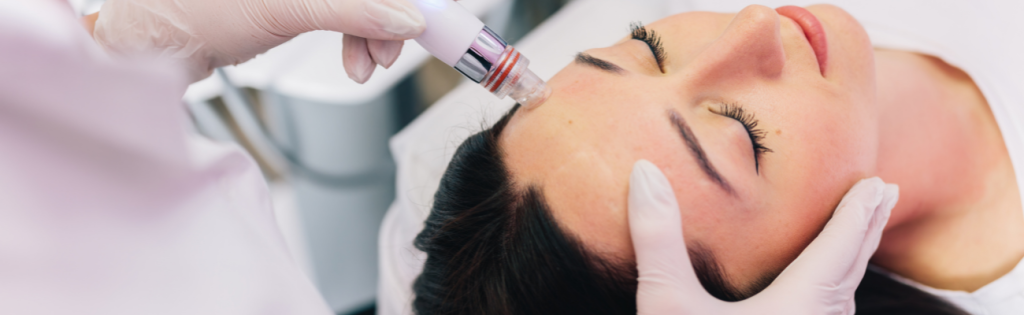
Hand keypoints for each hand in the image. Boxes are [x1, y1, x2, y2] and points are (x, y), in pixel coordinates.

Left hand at [92, 0, 425, 82]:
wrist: (157, 44)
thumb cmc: (195, 12)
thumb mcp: (284, 8)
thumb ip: (353, 9)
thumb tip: (407, 17)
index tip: (429, 15)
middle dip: (392, 14)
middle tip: (392, 49)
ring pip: (368, 0)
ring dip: (378, 31)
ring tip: (367, 64)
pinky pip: (352, 11)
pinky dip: (361, 36)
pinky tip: (357, 60)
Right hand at [627, 160, 897, 314]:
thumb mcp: (667, 306)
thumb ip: (658, 239)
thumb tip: (643, 172)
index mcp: (799, 309)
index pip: (838, 248)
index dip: (857, 214)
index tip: (878, 185)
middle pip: (850, 274)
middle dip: (865, 233)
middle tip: (883, 199)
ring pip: (842, 306)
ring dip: (849, 268)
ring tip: (854, 242)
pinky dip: (831, 301)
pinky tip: (819, 305)